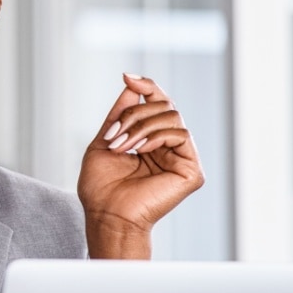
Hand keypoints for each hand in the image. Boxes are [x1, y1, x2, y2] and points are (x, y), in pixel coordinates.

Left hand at [78, 73, 204, 258]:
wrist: (106, 215)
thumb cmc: (101, 187)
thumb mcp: (105, 141)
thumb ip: (119, 114)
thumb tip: (131, 84)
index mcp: (151, 141)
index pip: (157, 104)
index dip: (147, 86)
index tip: (127, 77)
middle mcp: (169, 147)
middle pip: (163, 106)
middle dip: (133, 114)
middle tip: (114, 136)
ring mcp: (182, 158)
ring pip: (171, 117)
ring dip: (140, 127)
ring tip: (122, 146)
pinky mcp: (191, 170)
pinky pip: (180, 134)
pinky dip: (156, 136)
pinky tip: (140, 150)